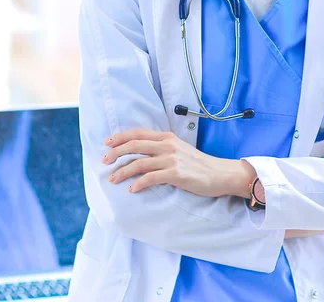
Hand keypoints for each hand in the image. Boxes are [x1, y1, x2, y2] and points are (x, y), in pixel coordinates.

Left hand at [102, 128, 242, 196]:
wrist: (219, 174)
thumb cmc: (198, 164)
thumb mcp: (179, 149)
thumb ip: (161, 148)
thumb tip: (141, 154)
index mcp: (166, 137)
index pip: (138, 133)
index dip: (120, 137)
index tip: (107, 143)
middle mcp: (167, 145)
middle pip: (134, 145)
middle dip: (115, 153)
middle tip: (104, 161)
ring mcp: (171, 159)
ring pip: (139, 163)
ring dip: (122, 171)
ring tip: (113, 179)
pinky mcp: (176, 173)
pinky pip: (151, 178)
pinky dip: (138, 183)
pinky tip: (132, 189)